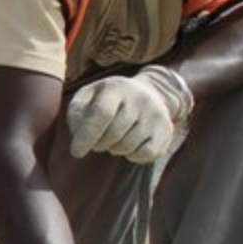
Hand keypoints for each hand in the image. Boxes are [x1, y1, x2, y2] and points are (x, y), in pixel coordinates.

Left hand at [65, 65, 192, 163]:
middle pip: (113, 134)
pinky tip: (128, 146)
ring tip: (112, 140)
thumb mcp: (89, 96)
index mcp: (116, 87)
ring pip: (128, 146)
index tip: (76, 152)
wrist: (150, 92)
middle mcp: (140, 99)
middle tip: (96, 142)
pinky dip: (132, 156)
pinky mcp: (166, 130)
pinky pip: (146, 154)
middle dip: (98, 144)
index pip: (101, 114)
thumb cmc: (110, 98)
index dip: (86, 136)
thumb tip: (78, 135)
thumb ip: (76, 112)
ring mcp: (155, 115)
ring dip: (114, 149)